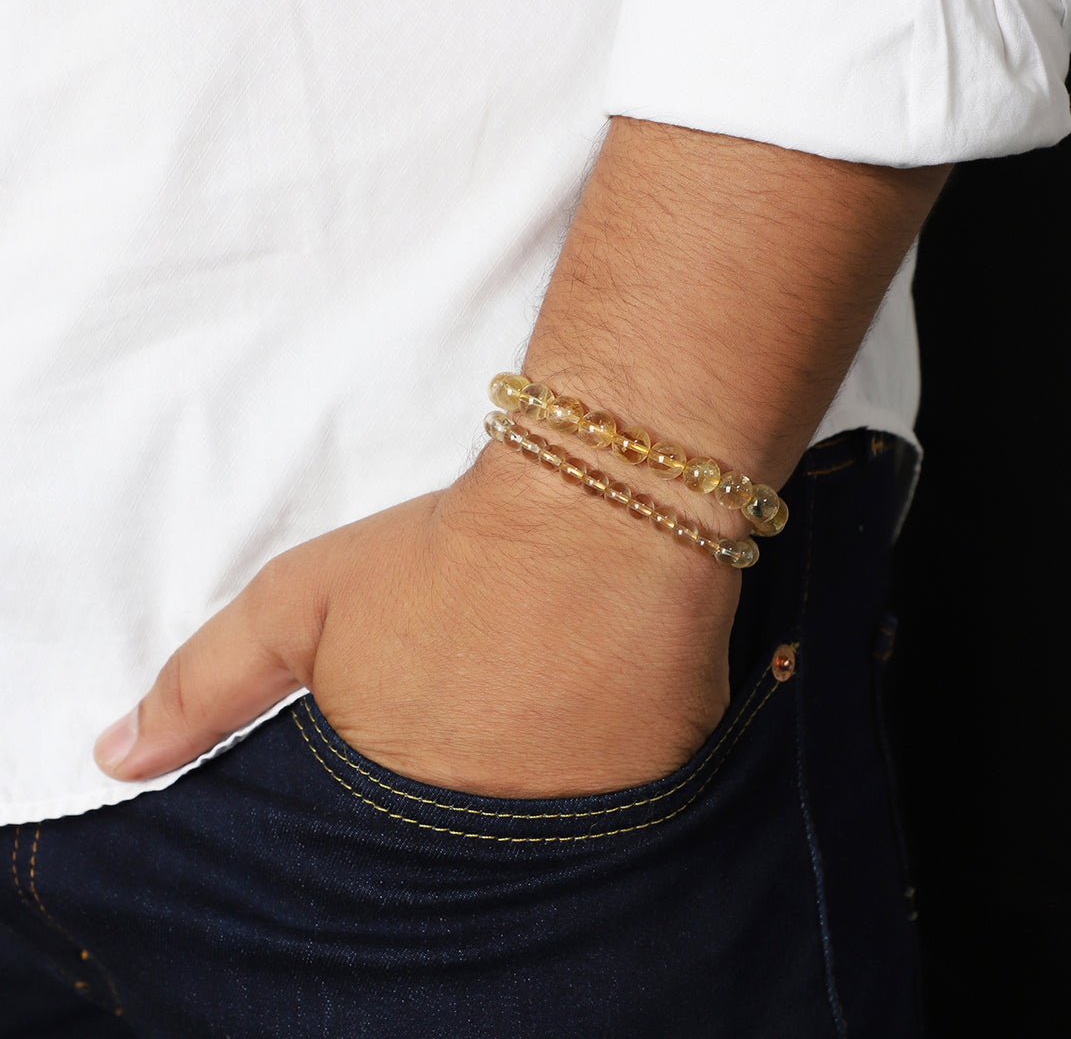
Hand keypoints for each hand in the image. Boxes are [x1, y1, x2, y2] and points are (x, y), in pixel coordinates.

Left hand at [94, 446, 739, 797]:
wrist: (596, 513)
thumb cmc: (445, 555)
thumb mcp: (299, 605)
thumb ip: (204, 685)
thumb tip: (117, 758)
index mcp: (392, 801)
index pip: (360, 856)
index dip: (376, 792)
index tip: (396, 748)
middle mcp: (482, 832)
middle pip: (446, 850)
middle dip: (444, 792)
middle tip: (465, 721)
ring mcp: (574, 823)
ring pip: (528, 840)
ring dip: (518, 789)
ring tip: (524, 712)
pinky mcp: (652, 796)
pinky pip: (609, 819)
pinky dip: (589, 783)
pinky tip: (583, 715)